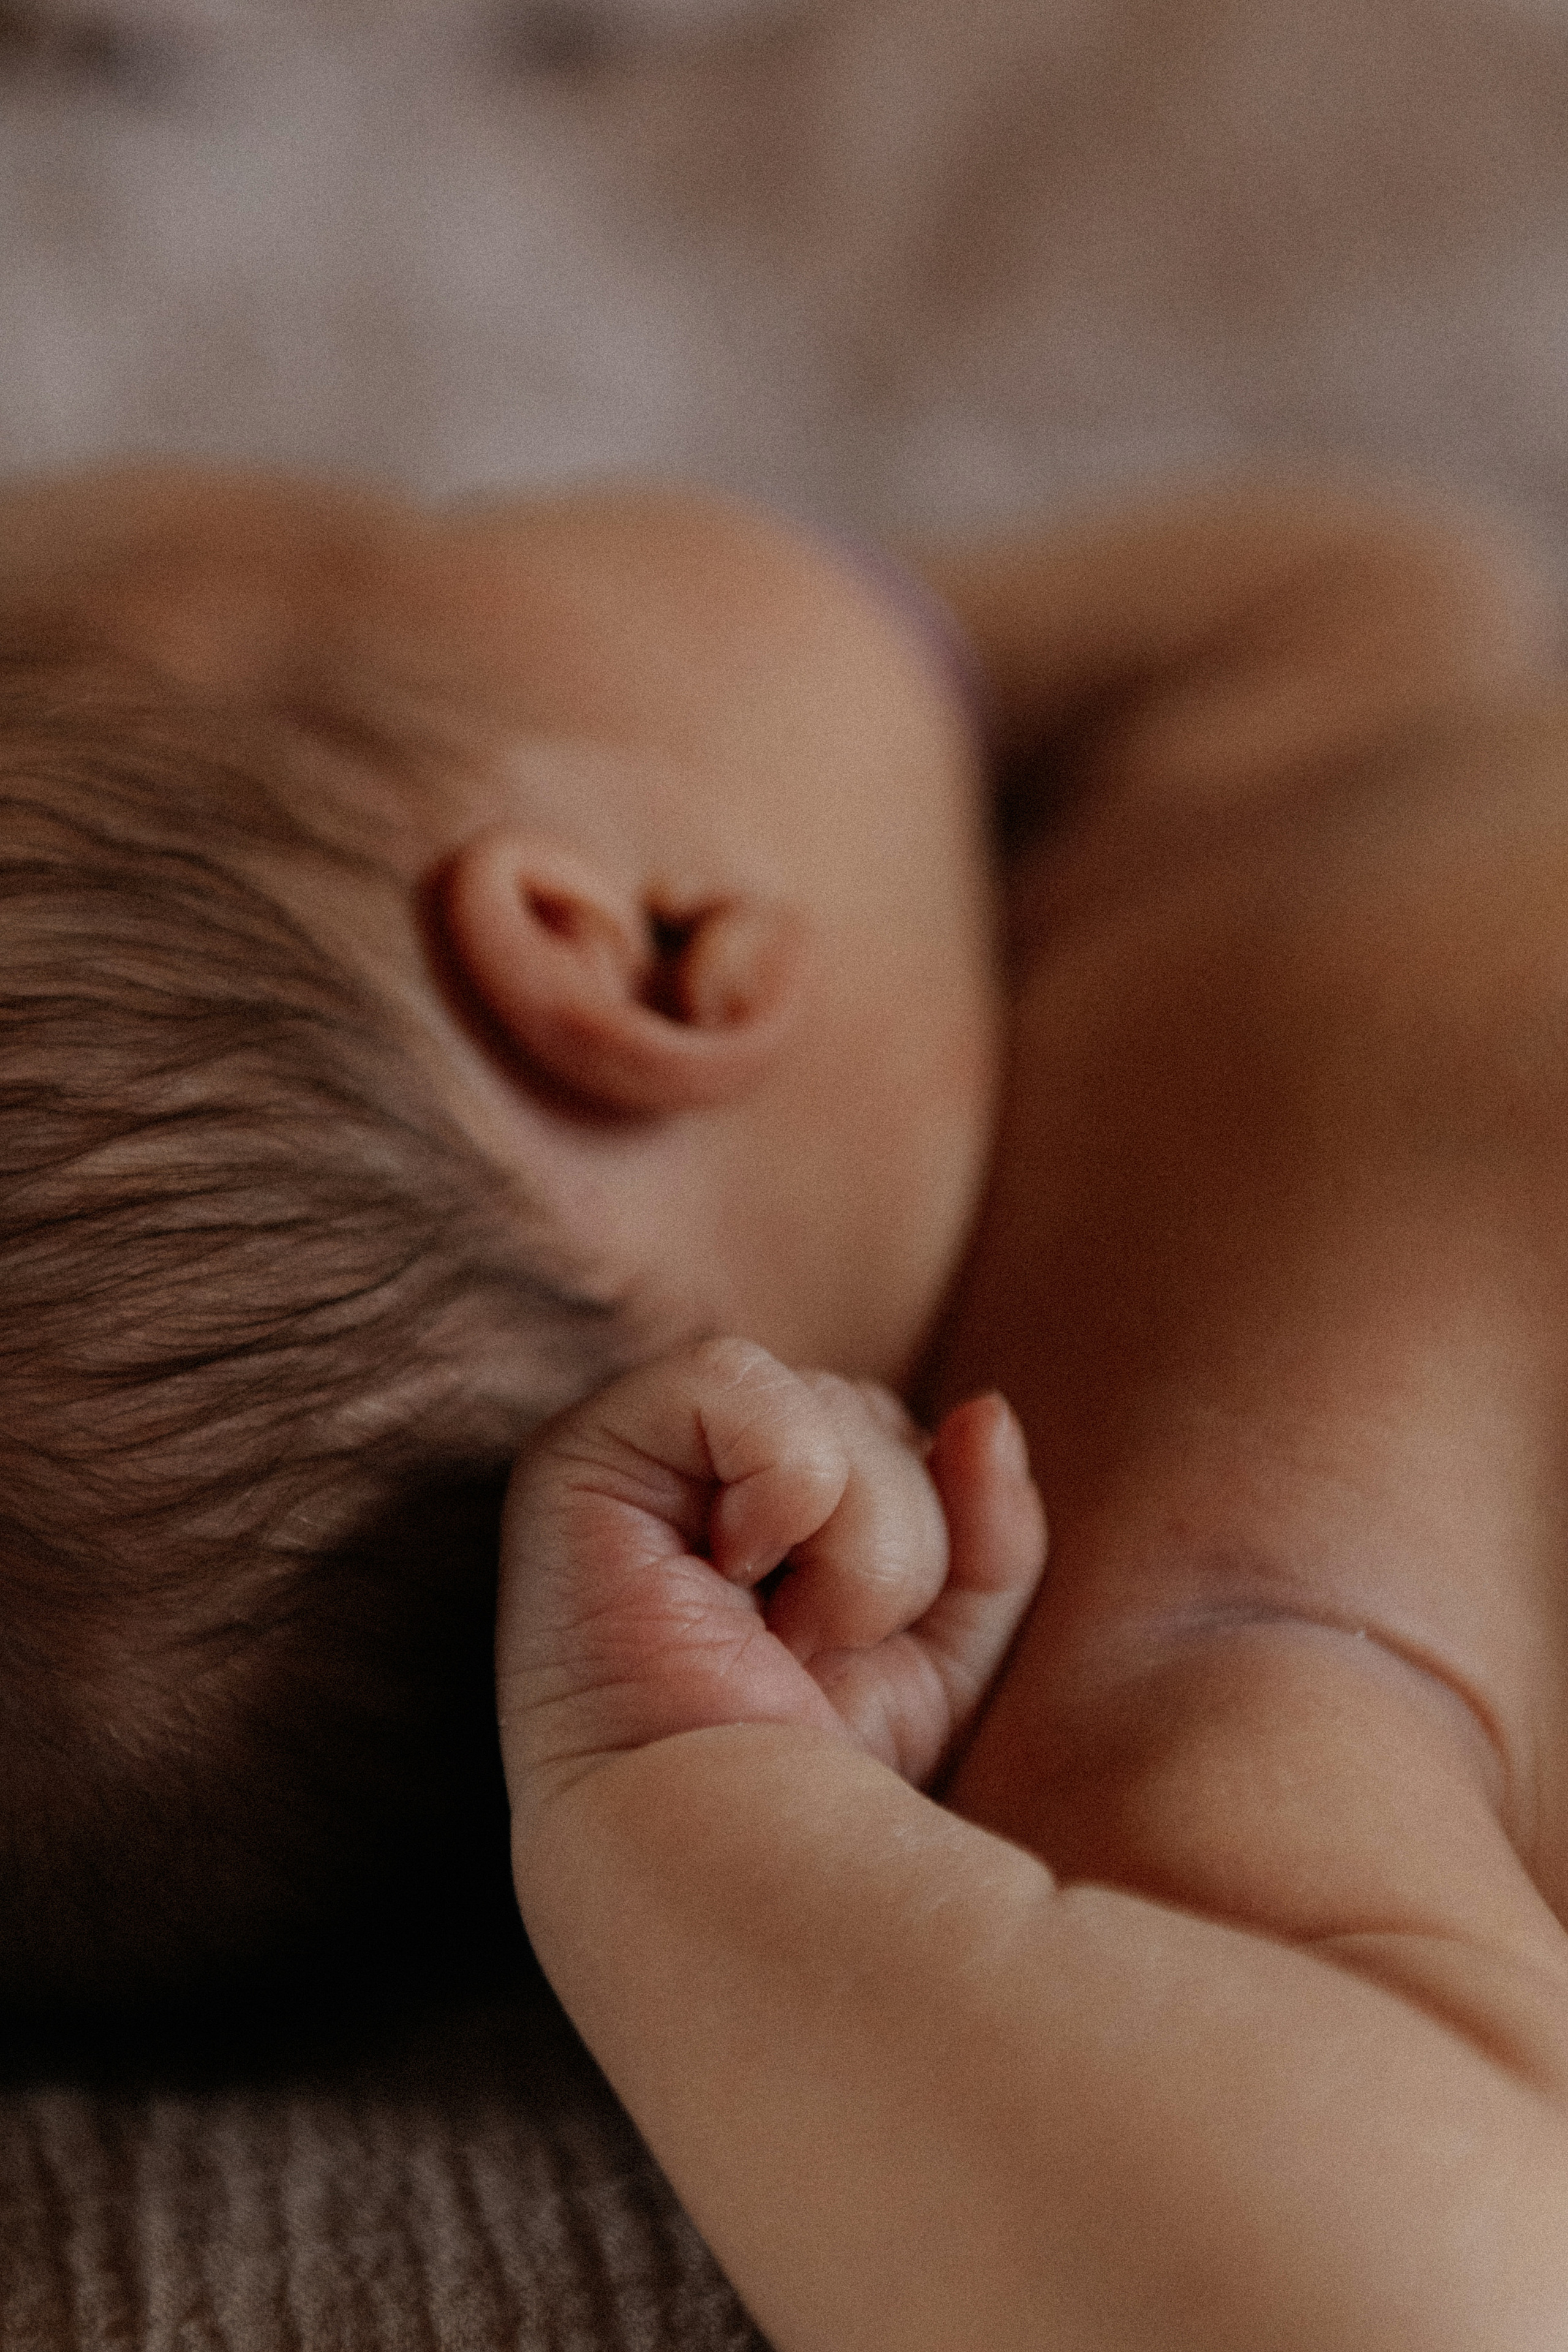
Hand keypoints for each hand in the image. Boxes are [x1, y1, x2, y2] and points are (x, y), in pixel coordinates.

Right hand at [496, 1336, 1044, 1832]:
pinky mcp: (578, 1458)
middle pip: (869, 1411)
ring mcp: (624, 1458)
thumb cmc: (822, 1782)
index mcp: (758, 1504)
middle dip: (894, 1546)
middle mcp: (686, 1470)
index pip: (894, 1434)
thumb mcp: (942, 1649)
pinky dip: (783, 1486)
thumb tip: (988, 1411)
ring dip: (853, 1543)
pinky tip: (732, 1576)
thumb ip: (985, 1531)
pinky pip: (740, 1380)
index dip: (925, 1537)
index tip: (855, 1652)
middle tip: (811, 1654)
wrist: (730, 1874)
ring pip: (826, 1400)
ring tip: (778, 1637)